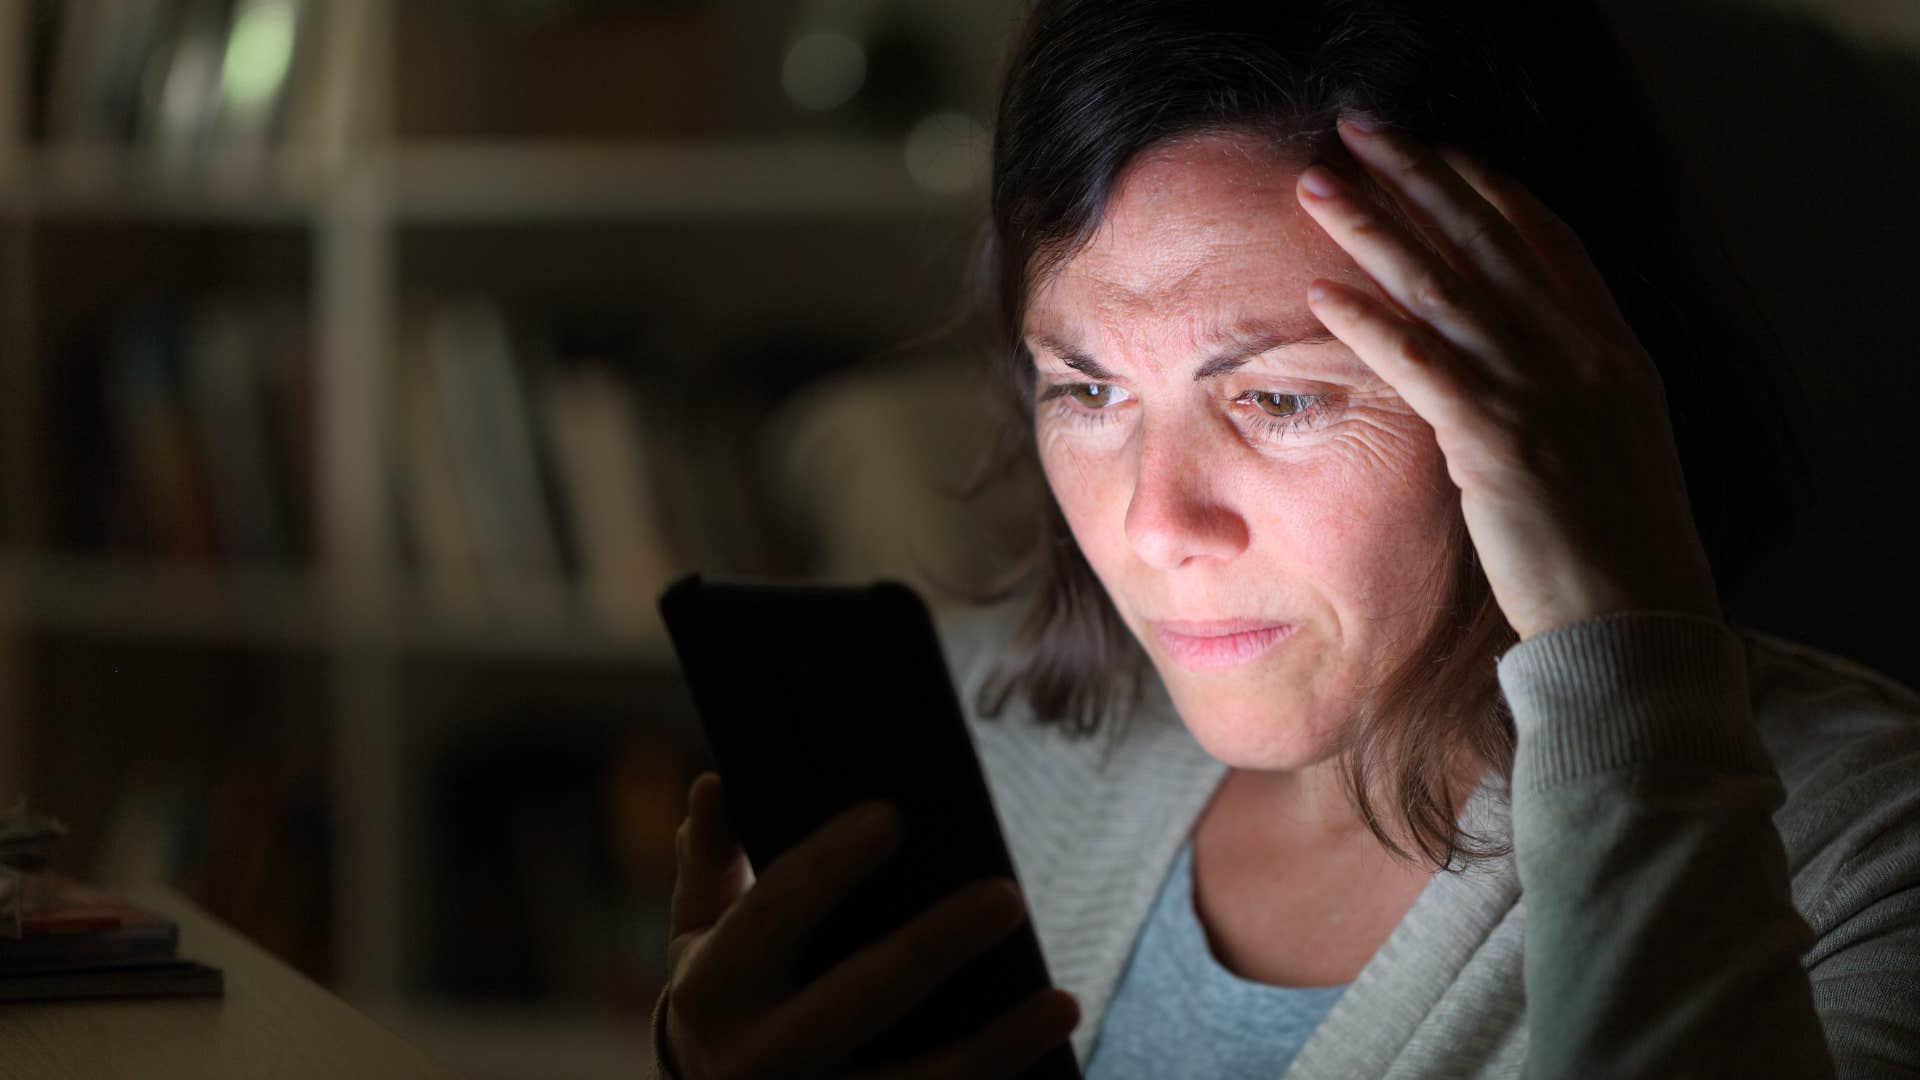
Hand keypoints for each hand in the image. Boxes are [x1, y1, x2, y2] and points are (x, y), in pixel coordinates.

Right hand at [662, 772, 1079, 1078]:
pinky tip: (1051, 1063)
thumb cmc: (728, 999)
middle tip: (1008, 896)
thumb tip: (715, 784)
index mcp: (713, 989)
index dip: (828, 866)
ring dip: (994, 1050)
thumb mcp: (700, 938)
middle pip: (854, 1001)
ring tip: (1062, 1002)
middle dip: (931, 949)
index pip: (774, 914)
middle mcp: (755, 1059)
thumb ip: (711, 864)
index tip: (890, 816)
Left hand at [1295, 114, 1720, 640]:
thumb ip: (1570, 395)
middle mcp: (1585, 358)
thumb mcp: (1612, 451)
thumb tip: (1519, 374)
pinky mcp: (1500, 444)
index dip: (1490, 191)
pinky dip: (1371, 325)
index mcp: (1616, 355)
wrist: (1637, 627)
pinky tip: (1324, 293)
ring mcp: (1545, 396)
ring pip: (1446, 288)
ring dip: (1374, 228)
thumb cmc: (1614, 555)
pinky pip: (1424, 368)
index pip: (1548, 243)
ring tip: (1317, 184)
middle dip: (1418, 177)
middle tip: (1358, 130)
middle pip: (1487, 241)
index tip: (1440, 153)